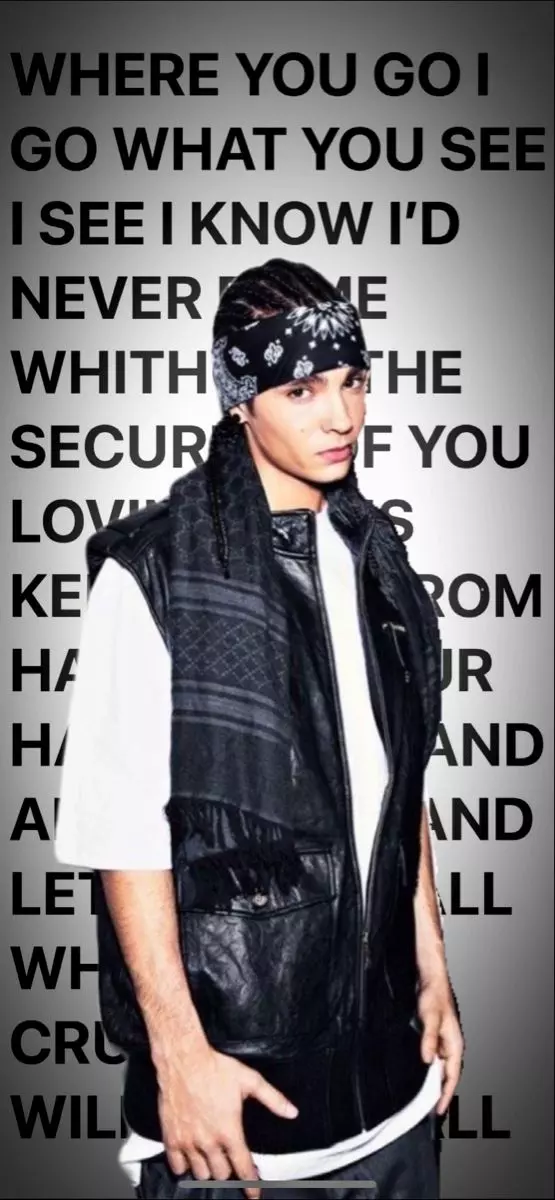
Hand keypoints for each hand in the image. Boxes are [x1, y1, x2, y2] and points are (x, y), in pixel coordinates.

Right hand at [156, 1031, 297, 1199]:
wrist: (184, 1060)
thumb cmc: (216, 1068)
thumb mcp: (250, 1080)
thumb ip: (273, 1099)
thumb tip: (292, 1112)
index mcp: (229, 1131)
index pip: (243, 1167)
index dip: (251, 1184)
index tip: (254, 1194)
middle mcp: (209, 1141)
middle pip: (221, 1173)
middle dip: (228, 1169)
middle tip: (229, 1158)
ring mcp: (188, 1141)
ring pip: (200, 1173)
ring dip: (207, 1169)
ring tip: (211, 1157)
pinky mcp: (171, 1137)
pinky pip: (176, 1165)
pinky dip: (183, 1165)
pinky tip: (189, 1157)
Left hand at [417, 972, 463, 1115]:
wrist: (431, 980)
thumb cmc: (433, 996)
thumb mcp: (430, 1018)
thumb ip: (429, 1038)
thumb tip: (427, 1060)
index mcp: (455, 1044)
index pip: (453, 1076)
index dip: (446, 1094)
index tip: (439, 1110)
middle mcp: (451, 1045)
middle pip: (448, 1075)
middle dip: (440, 1092)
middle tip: (429, 1110)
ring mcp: (444, 1041)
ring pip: (441, 1068)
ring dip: (434, 1082)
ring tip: (424, 1097)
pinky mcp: (436, 1036)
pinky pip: (434, 1058)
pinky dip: (429, 1069)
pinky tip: (421, 1073)